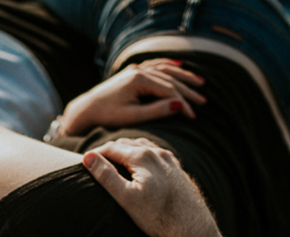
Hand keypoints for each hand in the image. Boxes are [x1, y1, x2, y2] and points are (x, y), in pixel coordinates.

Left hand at [60, 59, 205, 135]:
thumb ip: (156, 111)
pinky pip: (155, 66)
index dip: (183, 103)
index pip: (168, 90)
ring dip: (182, 76)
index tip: (193, 116)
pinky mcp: (132, 72)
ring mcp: (135, 69)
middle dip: (187, 90)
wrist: (86, 110)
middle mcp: (138, 70)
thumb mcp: (133, 117)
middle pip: (170, 79)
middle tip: (203, 101)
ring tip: (199, 83)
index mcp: (139, 80)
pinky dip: (168, 67)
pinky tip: (179, 68)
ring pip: (165, 70)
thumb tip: (178, 105)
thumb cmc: (108, 117)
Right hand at [82, 138, 222, 236]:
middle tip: (96, 161)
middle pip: (127, 144)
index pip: (112, 148)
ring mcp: (169, 160)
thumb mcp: (125, 197)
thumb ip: (106, 175)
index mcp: (142, 156)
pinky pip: (156, 154)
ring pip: (143, 146)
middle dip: (110, 150)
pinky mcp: (177, 169)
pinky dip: (142, 155)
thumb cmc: (157, 216)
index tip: (85, 161)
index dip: (96, 154)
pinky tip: (140, 165)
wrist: (191, 228)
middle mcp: (157, 153)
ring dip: (126, 150)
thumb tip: (88, 158)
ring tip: (115, 160)